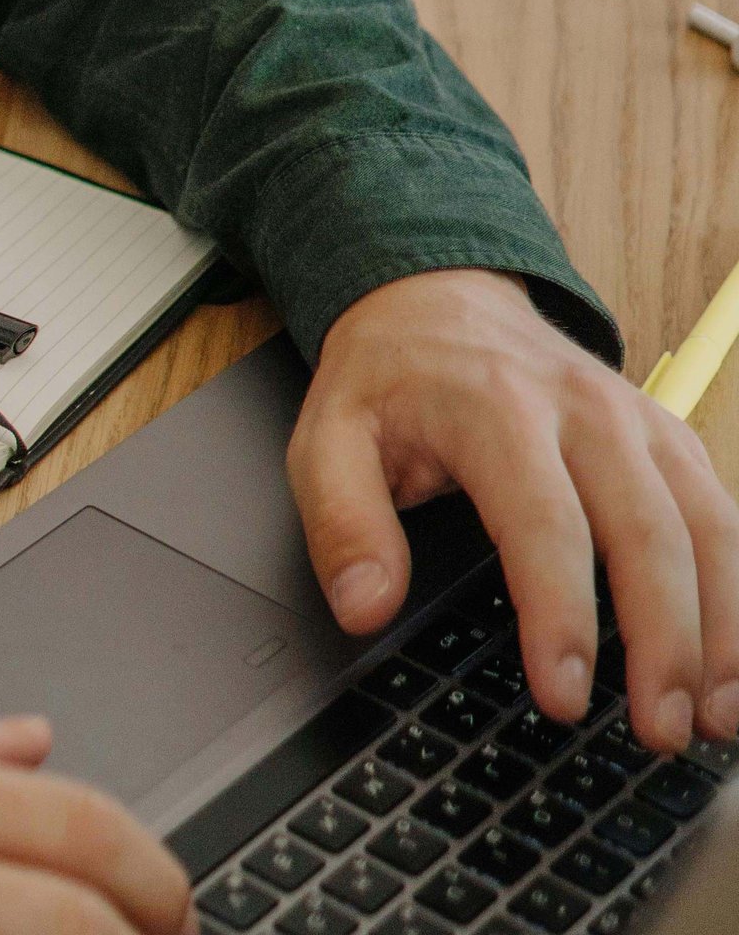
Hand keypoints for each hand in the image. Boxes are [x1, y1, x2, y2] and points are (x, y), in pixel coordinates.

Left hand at [288, 267, 738, 752]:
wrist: (434, 296)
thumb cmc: (386, 377)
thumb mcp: (326, 435)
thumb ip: (341, 521)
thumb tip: (363, 606)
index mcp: (494, 407)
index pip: (543, 522)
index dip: (561, 615)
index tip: (562, 694)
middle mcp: (581, 409)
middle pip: (647, 531)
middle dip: (665, 642)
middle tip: (658, 729)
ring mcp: (635, 418)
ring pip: (706, 525)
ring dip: (722, 628)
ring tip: (713, 717)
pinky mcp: (666, 435)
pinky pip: (722, 513)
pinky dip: (737, 589)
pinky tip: (731, 657)